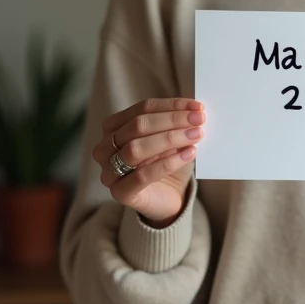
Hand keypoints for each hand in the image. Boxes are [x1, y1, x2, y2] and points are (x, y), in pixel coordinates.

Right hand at [93, 98, 205, 226]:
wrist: (168, 197)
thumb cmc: (167, 162)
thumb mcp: (172, 138)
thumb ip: (177, 123)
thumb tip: (195, 111)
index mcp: (113, 127)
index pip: (142, 109)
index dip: (171, 106)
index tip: (197, 107)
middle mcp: (105, 148)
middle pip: (138, 126)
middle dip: (172, 120)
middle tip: (199, 120)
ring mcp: (109, 172)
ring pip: (136, 149)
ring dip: (170, 139)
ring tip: (196, 135)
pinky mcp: (120, 193)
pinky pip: (142, 175)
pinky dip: (168, 162)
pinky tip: (189, 154)